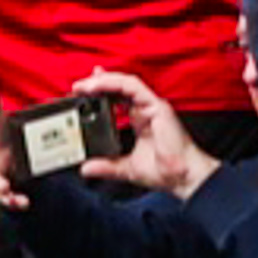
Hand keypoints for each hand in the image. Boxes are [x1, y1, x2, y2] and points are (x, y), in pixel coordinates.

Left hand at [70, 69, 209, 196]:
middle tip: (76, 86)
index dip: (102, 89)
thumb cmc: (164, 171)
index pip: (118, 97)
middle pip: (119, 87)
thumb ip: (106, 166)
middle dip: (97, 82)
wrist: (181, 176)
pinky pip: (133, 86)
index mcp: (140, 119)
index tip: (82, 88)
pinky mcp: (157, 106)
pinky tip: (97, 86)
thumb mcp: (125, 168)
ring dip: (102, 80)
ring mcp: (152, 106)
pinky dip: (114, 83)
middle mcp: (146, 109)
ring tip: (82, 85)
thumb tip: (86, 168)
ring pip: (125, 82)